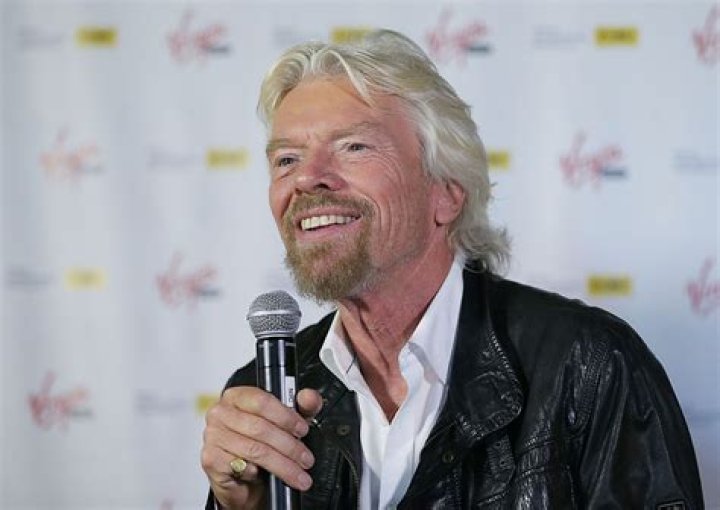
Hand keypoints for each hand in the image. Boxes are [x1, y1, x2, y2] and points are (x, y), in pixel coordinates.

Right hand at [201, 387, 322, 509]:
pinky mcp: (211, 459)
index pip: (261, 401)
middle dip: (289, 446)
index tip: (303, 430)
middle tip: (305, 458)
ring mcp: (213, 436)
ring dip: (281, 464)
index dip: (286, 416)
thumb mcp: (287, 422)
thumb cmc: (261, 442)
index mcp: (237, 396)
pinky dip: (256, 472)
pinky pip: (239, 466)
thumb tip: (309, 397)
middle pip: (260, 428)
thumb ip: (302, 407)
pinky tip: (264, 474)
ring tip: (297, 473)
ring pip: (254, 450)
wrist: (243, 475)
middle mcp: (221, 413)